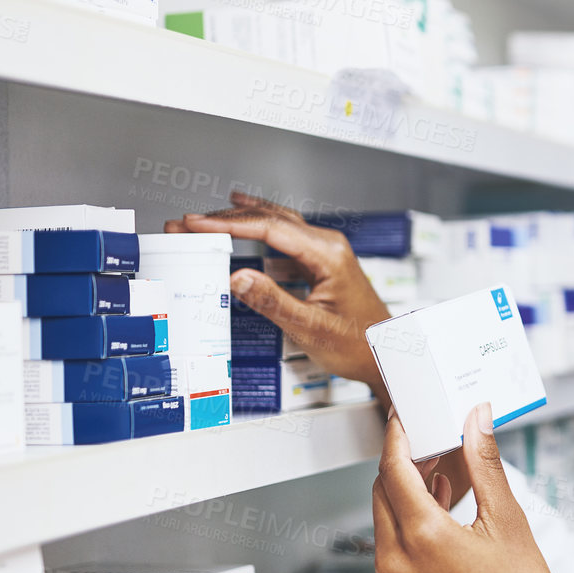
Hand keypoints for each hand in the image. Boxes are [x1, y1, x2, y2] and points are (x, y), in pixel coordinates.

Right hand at [165, 192, 391, 395]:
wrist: (385, 354)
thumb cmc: (359, 345)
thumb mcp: (311, 328)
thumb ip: (272, 301)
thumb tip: (237, 277)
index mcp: (329, 255)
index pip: (271, 229)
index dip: (229, 224)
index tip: (196, 223)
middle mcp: (329, 246)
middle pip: (271, 220)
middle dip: (226, 219)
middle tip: (188, 222)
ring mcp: (327, 251)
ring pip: (277, 224)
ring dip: (240, 220)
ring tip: (204, 219)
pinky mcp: (322, 261)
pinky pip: (285, 236)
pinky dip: (258, 228)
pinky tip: (243, 219)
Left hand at [373, 404, 573, 572]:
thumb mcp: (509, 523)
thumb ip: (486, 465)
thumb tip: (477, 420)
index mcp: (422, 537)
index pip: (394, 468)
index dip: (399, 434)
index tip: (407, 413)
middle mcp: (395, 560)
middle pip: (384, 489)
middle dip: (406, 459)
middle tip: (436, 437)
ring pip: (386, 515)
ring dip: (410, 488)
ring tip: (448, 470)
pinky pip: (394, 542)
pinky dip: (412, 518)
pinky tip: (445, 507)